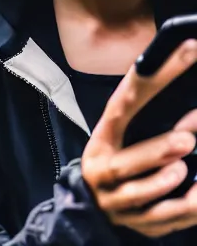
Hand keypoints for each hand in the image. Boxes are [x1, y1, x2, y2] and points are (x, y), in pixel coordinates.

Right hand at [82, 39, 196, 237]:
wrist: (92, 204)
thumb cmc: (113, 159)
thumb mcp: (116, 136)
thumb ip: (140, 119)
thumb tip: (187, 106)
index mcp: (101, 139)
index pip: (120, 106)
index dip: (145, 82)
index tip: (183, 56)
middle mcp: (102, 169)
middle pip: (124, 162)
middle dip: (154, 151)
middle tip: (188, 139)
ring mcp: (116, 200)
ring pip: (140, 195)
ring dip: (165, 182)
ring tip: (187, 170)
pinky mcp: (134, 224)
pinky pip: (160, 221)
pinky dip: (183, 211)